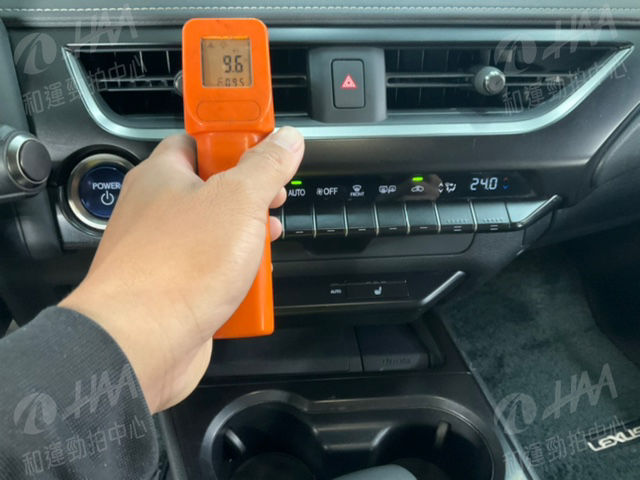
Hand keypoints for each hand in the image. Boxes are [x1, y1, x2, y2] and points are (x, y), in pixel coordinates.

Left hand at [59, 127, 303, 412]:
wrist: (143, 343)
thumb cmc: (176, 268)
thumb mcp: (239, 200)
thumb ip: (265, 165)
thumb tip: (285, 140)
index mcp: (163, 175)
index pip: (198, 137)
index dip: (234, 136)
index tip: (263, 141)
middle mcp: (157, 211)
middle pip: (213, 188)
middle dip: (250, 197)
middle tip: (271, 201)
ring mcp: (163, 251)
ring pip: (215, 232)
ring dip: (246, 240)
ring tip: (264, 245)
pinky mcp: (172, 288)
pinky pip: (210, 270)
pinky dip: (233, 275)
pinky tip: (248, 282)